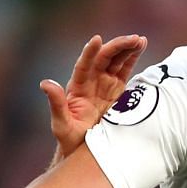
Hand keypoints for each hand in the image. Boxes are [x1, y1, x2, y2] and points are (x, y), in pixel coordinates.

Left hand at [42, 32, 147, 154]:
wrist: (85, 148)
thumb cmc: (71, 138)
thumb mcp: (61, 124)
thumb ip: (56, 104)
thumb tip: (45, 84)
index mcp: (78, 86)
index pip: (84, 65)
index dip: (90, 52)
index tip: (96, 40)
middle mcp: (91, 80)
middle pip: (104, 57)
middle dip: (117, 46)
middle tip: (133, 39)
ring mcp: (105, 83)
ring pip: (116, 60)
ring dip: (127, 48)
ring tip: (140, 40)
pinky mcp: (117, 89)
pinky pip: (125, 69)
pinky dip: (133, 57)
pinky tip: (141, 45)